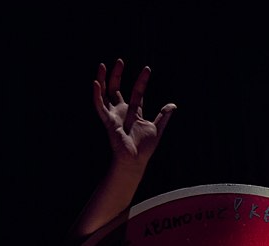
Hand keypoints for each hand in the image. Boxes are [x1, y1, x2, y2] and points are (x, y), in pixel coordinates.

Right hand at [93, 58, 175, 175]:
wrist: (135, 161)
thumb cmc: (144, 149)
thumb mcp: (157, 129)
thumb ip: (163, 117)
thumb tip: (173, 105)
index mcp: (134, 113)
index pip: (137, 92)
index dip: (142, 81)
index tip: (147, 69)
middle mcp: (122, 112)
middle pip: (117, 89)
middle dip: (118, 75)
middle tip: (120, 60)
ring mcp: (114, 116)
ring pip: (105, 94)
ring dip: (103, 79)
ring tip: (102, 65)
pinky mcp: (108, 121)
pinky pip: (99, 106)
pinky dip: (96, 95)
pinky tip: (95, 82)